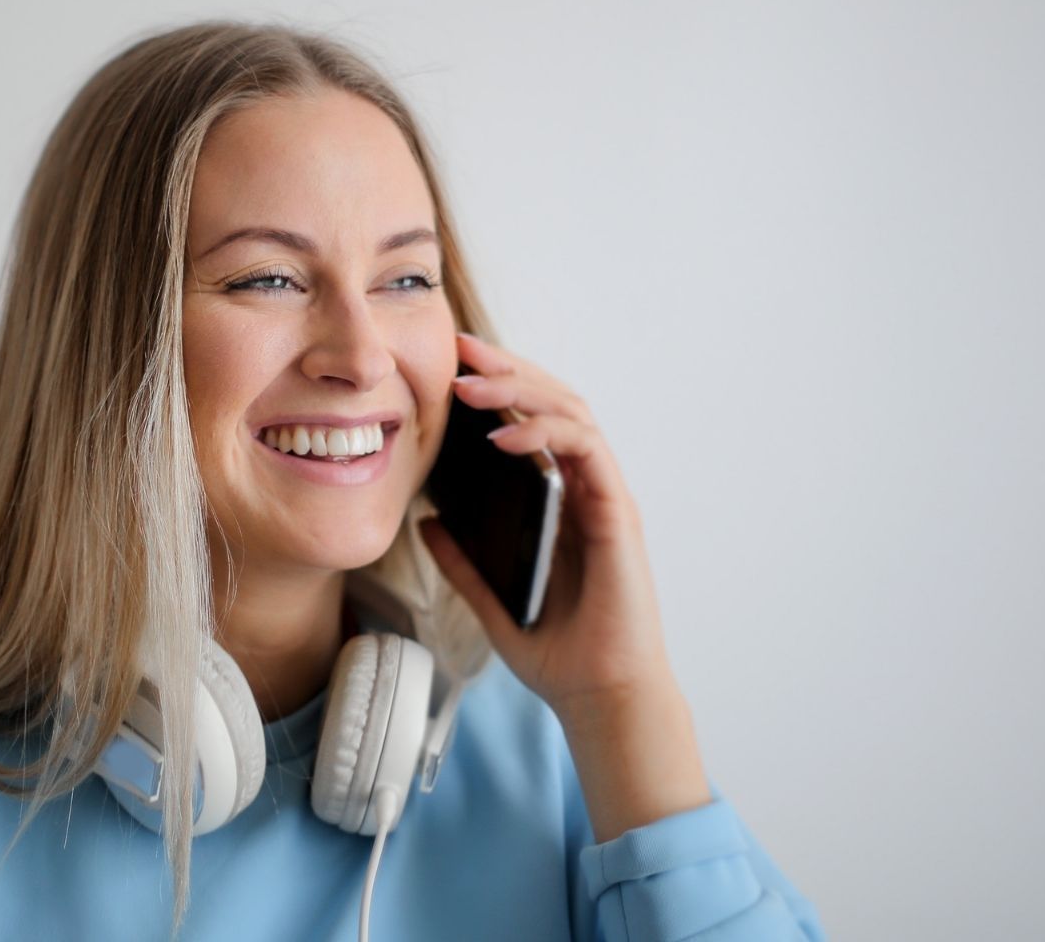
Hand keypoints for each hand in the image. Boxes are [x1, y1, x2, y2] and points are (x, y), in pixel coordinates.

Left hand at [418, 332, 680, 721]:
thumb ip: (463, 559)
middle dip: (506, 368)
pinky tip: (503, 434)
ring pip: (572, 413)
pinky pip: (585, 452)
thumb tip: (427, 519)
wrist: (599, 696)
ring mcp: (605, 497)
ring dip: (521, 389)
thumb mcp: (491, 599)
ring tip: (469, 382)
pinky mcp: (617, 513)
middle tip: (458, 348)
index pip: (532, 421)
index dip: (497, 387)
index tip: (450, 365)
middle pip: (553, 402)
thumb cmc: (558, 652)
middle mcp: (586, 490)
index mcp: (560, 501)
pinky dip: (545, 434)